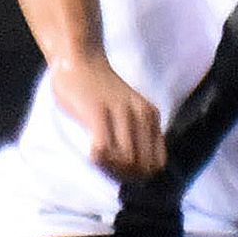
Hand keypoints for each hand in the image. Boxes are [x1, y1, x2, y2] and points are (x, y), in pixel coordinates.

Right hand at [50, 54, 165, 179]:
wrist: (80, 60)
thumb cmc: (100, 89)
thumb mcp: (129, 109)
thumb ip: (136, 132)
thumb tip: (134, 168)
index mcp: (151, 116)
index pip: (157, 163)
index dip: (141, 175)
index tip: (122, 173)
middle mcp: (141, 115)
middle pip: (141, 166)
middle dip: (125, 176)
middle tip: (107, 171)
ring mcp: (120, 113)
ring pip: (125, 161)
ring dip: (110, 169)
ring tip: (98, 163)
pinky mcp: (98, 112)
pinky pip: (103, 149)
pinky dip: (97, 159)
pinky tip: (89, 153)